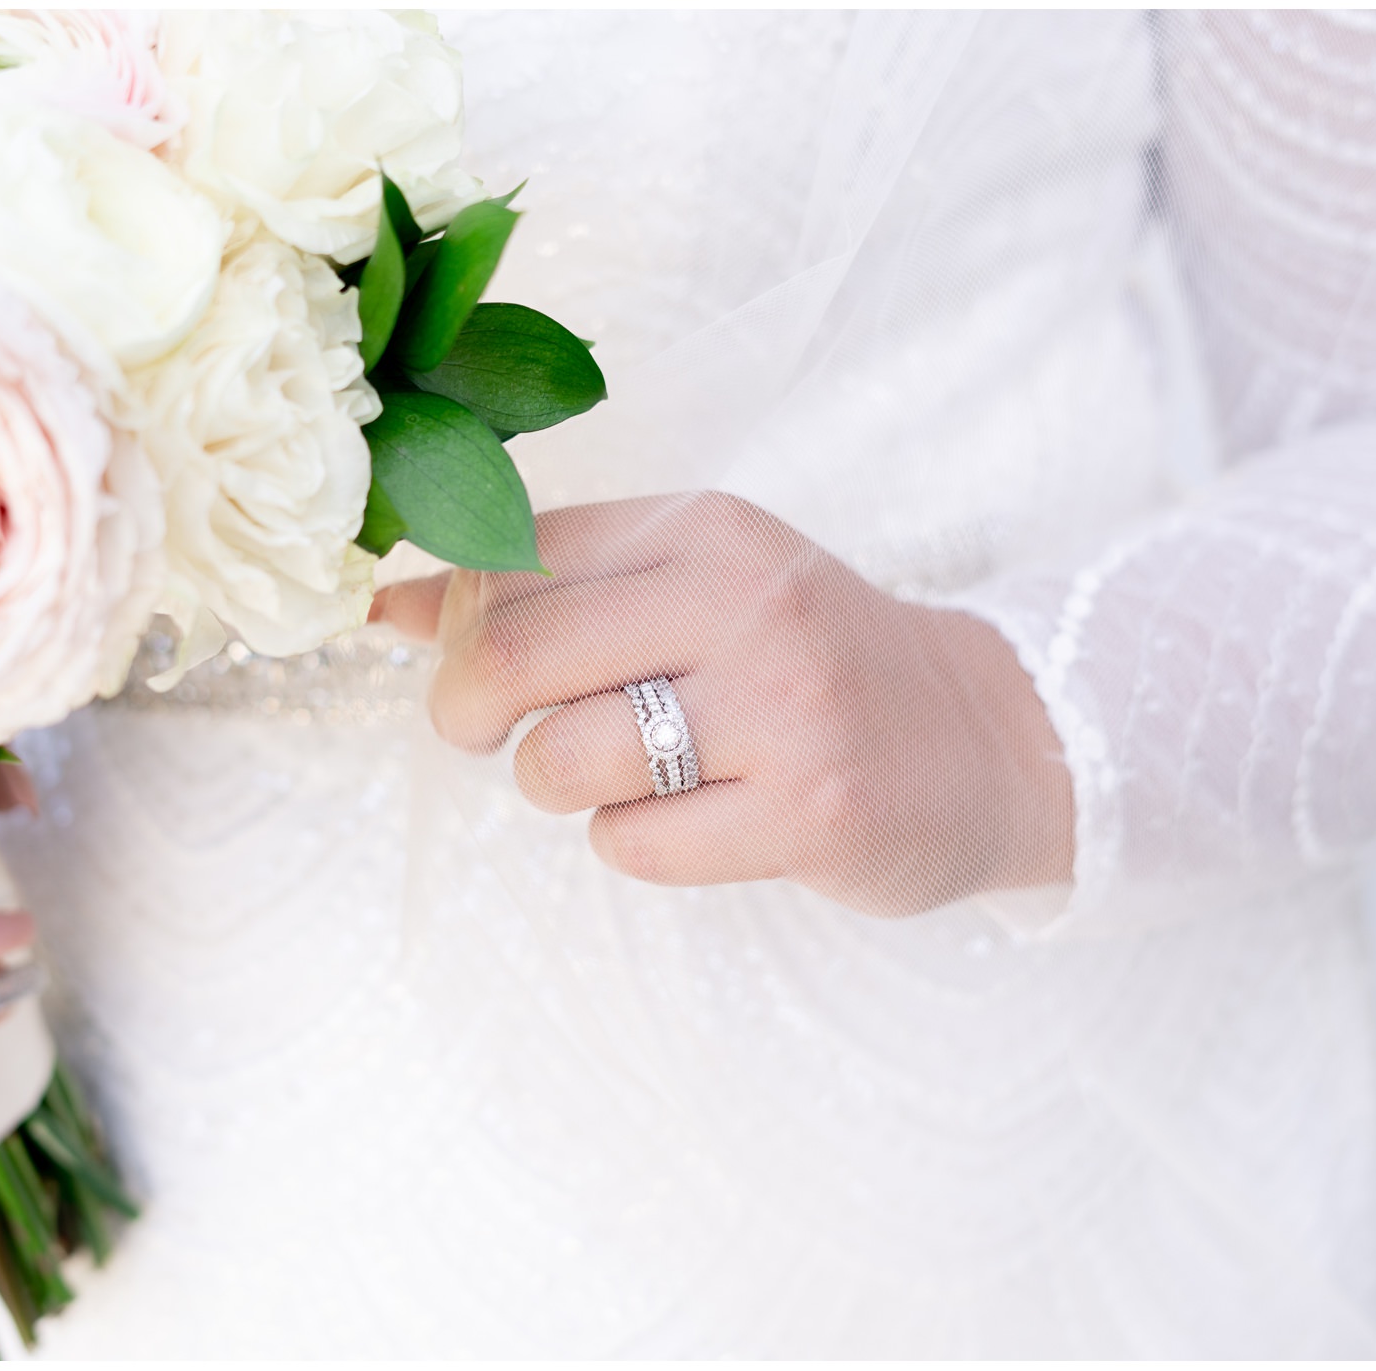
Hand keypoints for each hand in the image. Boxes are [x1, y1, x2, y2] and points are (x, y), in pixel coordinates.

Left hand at [374, 492, 1075, 916]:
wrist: (988, 738)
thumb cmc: (810, 663)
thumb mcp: (700, 588)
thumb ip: (555, 588)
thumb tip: (386, 610)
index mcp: (707, 528)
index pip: (513, 557)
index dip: (453, 621)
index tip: (469, 661)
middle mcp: (745, 601)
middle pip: (512, 654)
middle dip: (466, 712)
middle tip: (489, 735)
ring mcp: (783, 709)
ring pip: (563, 761)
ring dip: (561, 786)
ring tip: (624, 776)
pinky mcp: (808, 812)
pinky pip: (632, 846)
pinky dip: (636, 846)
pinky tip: (699, 821)